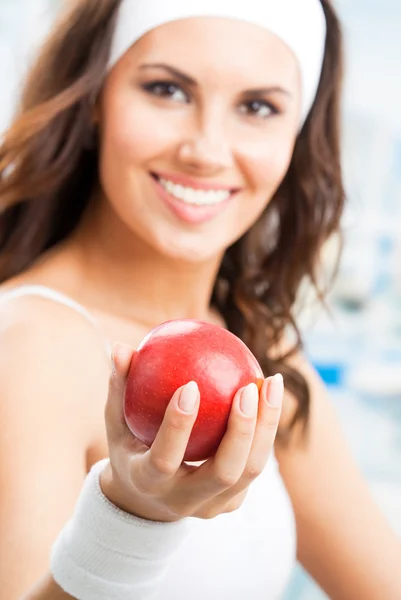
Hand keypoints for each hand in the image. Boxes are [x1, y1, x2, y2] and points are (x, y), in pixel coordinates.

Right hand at [100, 342, 282, 521]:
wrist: (146, 501)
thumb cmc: (130, 446)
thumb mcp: (116, 421)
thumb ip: (119, 386)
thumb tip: (121, 347)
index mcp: (148, 483)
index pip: (164, 459)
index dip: (177, 425)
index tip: (190, 384)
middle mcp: (183, 501)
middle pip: (223, 471)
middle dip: (240, 430)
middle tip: (247, 388)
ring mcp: (212, 506)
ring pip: (250, 470)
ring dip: (266, 425)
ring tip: (270, 381)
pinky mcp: (233, 501)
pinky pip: (255, 463)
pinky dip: (266, 428)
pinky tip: (270, 391)